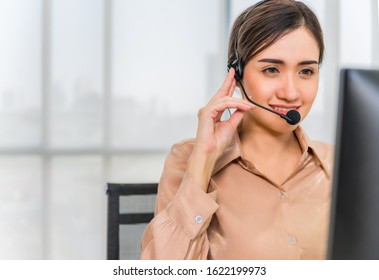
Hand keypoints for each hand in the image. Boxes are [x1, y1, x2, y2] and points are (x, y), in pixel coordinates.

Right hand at [187, 68, 253, 189]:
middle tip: (234, 73)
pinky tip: (242, 106)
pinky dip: (233, 104)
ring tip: (249, 104)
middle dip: (228, 82)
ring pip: (224, 99)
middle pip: (220, 93)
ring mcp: (206, 111)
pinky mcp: (206, 114)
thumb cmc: (216, 144)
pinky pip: (222, 104)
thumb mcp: (231, 126)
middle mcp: (208, 110)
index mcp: (214, 113)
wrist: (209, 154)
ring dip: (238, 100)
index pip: (223, 97)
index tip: (234, 78)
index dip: (228, 86)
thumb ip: (237, 114)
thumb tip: (245, 106)